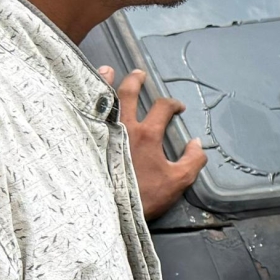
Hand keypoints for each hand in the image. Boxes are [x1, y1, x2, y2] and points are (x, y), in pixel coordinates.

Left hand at [100, 67, 205, 218]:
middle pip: (129, 94)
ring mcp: (101, 132)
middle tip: (139, 74)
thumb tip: (196, 143)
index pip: (163, 108)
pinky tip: (82, 94)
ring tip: (107, 70)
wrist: (108, 209)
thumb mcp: (177, 181)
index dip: (173, 104)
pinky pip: (85, 114)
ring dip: (105, 81)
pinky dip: (85, 101)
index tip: (177, 108)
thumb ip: (192, 160)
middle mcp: (123, 127)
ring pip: (103, 99)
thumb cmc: (144, 196)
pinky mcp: (86, 140)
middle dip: (136, 81)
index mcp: (147, 134)